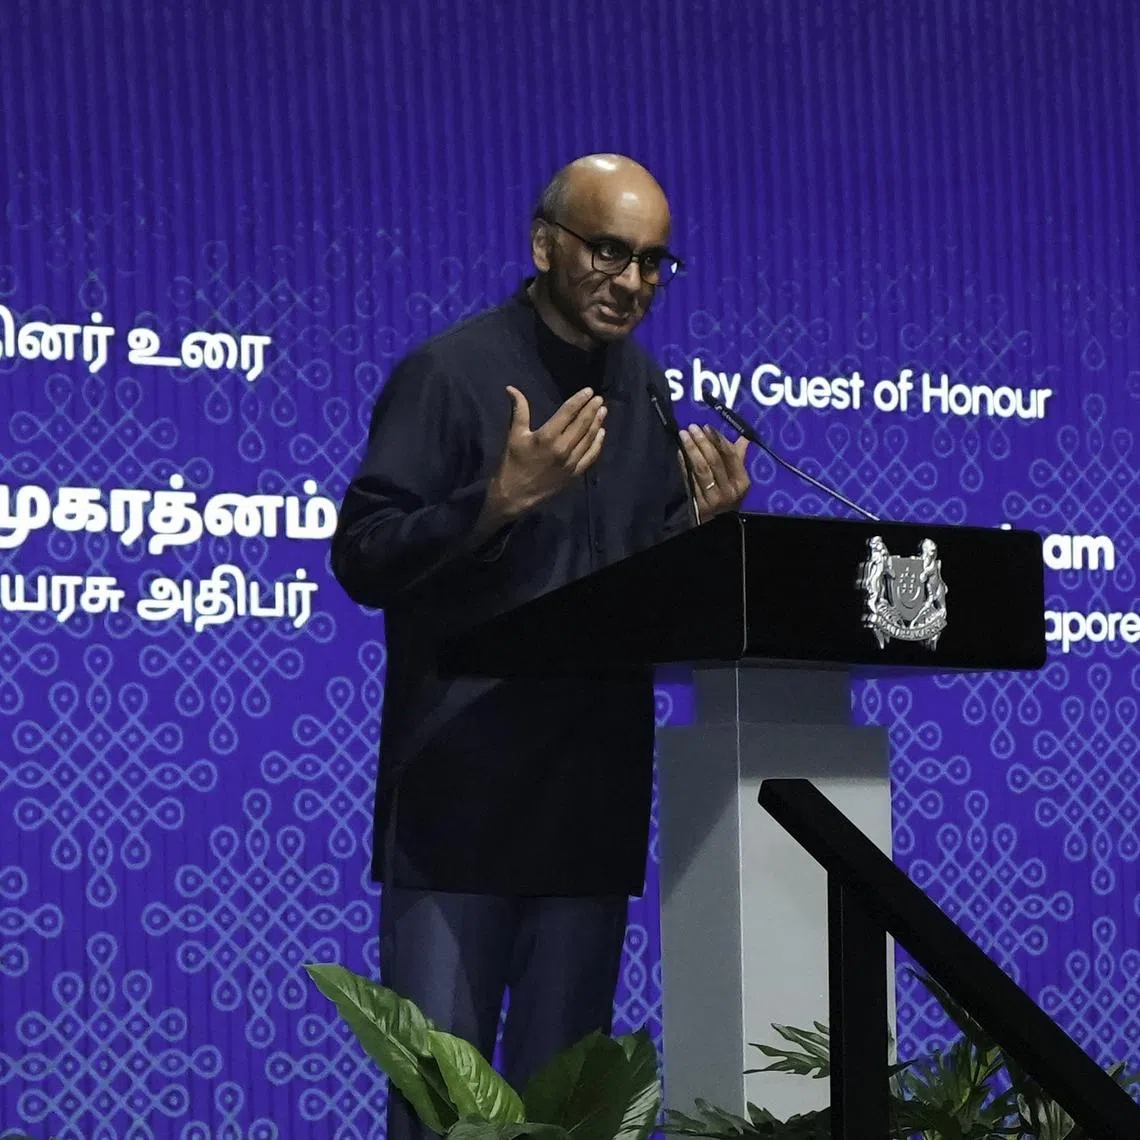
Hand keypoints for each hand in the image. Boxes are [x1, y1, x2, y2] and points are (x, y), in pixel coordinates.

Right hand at [485, 386, 606, 522]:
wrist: (515, 496)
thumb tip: (512, 388)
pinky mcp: (574, 474)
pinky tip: (601, 433)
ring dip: (597, 423)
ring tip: (602, 410)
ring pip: (589, 438)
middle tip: (599, 398)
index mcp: (547, 436)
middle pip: (582, 424)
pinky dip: (598, 444)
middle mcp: (562, 448)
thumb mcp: (514, 435)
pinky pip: (590, 456)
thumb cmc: (512, 463)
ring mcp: (571, 462)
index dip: (579, 400)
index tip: (589, 391)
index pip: (568, 412)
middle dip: (592, 409)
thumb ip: (519, 410)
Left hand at [679, 424, 749, 518]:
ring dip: (691, 450)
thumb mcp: (738, 480)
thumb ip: (738, 458)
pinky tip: (679, 452)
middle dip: (702, 442)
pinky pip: (689, 479)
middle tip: (692, 427)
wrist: (718, 522)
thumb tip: (744, 437)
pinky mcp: (698, 502)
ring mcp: (713, 497)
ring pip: (700, 469)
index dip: (718, 439)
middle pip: (714, 461)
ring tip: (683, 435)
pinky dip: (683, 464)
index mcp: (741, 481)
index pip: (730, 455)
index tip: (707, 426)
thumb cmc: (729, 496)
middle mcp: (729, 489)